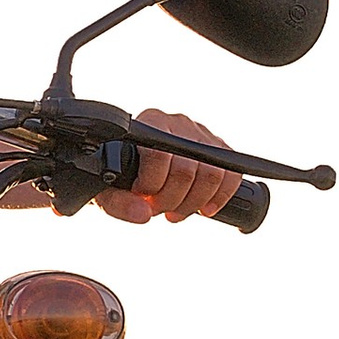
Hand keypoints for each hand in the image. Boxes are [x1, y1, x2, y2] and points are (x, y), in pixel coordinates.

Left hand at [99, 108, 242, 226]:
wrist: (132, 167)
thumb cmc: (117, 176)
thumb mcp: (106, 189)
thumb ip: (118, 203)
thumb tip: (144, 214)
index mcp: (148, 124)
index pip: (159, 155)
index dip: (153, 185)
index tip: (144, 198)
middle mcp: (176, 123)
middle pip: (187, 169)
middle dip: (172, 200)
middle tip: (159, 210)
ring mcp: (200, 134)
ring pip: (213, 173)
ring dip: (195, 202)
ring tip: (176, 211)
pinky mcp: (217, 148)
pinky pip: (232, 174)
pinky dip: (221, 197)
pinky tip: (204, 209)